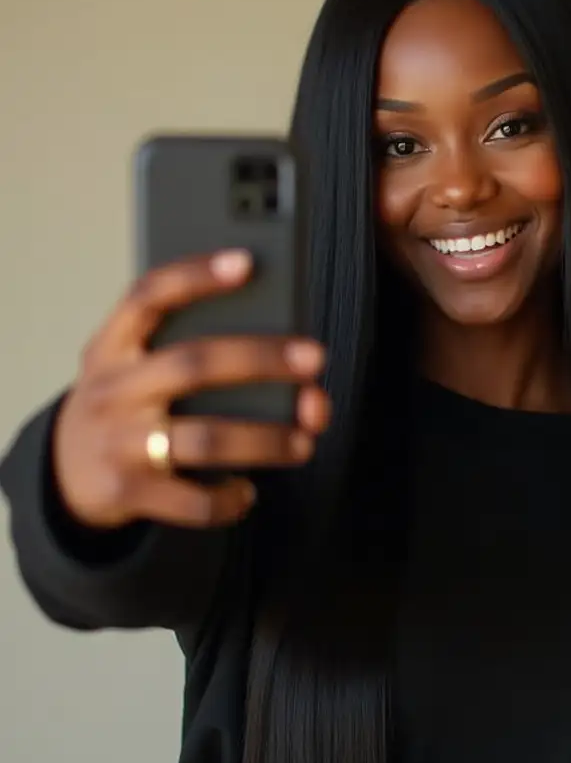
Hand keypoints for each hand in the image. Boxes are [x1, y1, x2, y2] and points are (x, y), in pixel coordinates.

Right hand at [52, 250, 329, 529]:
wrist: (63, 477)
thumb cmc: (124, 412)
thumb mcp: (130, 370)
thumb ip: (188, 356)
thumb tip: (284, 367)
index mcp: (113, 348)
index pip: (147, 296)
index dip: (195, 275)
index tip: (246, 262)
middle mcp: (114, 390)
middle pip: (194, 364)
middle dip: (262, 358)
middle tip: (314, 359)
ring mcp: (120, 443)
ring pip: (206, 438)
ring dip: (266, 439)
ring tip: (303, 441)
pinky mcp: (129, 492)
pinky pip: (194, 500)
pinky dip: (230, 498)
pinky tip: (246, 491)